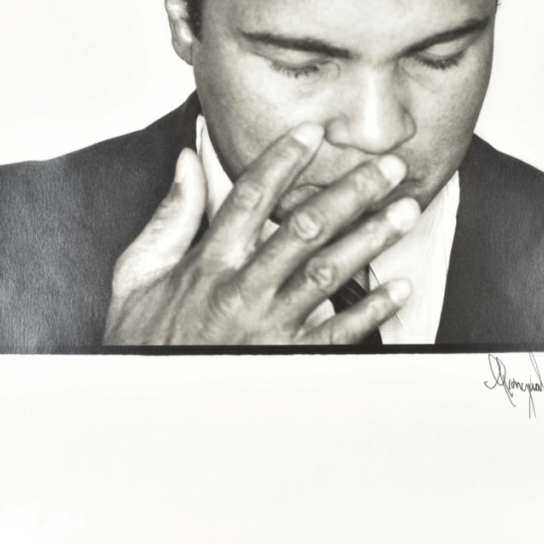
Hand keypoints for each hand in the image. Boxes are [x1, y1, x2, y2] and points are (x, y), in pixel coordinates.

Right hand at [102, 123, 419, 344]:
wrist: (145, 410)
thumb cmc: (145, 340)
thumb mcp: (138, 274)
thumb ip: (169, 216)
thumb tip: (187, 162)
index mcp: (207, 263)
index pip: (250, 197)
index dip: (283, 160)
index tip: (312, 132)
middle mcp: (242, 290)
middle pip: (305, 229)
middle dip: (350, 193)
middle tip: (386, 166)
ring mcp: (268, 327)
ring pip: (329, 274)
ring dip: (371, 239)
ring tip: (405, 211)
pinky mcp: (286, 361)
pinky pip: (336, 334)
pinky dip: (371, 311)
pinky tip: (399, 289)